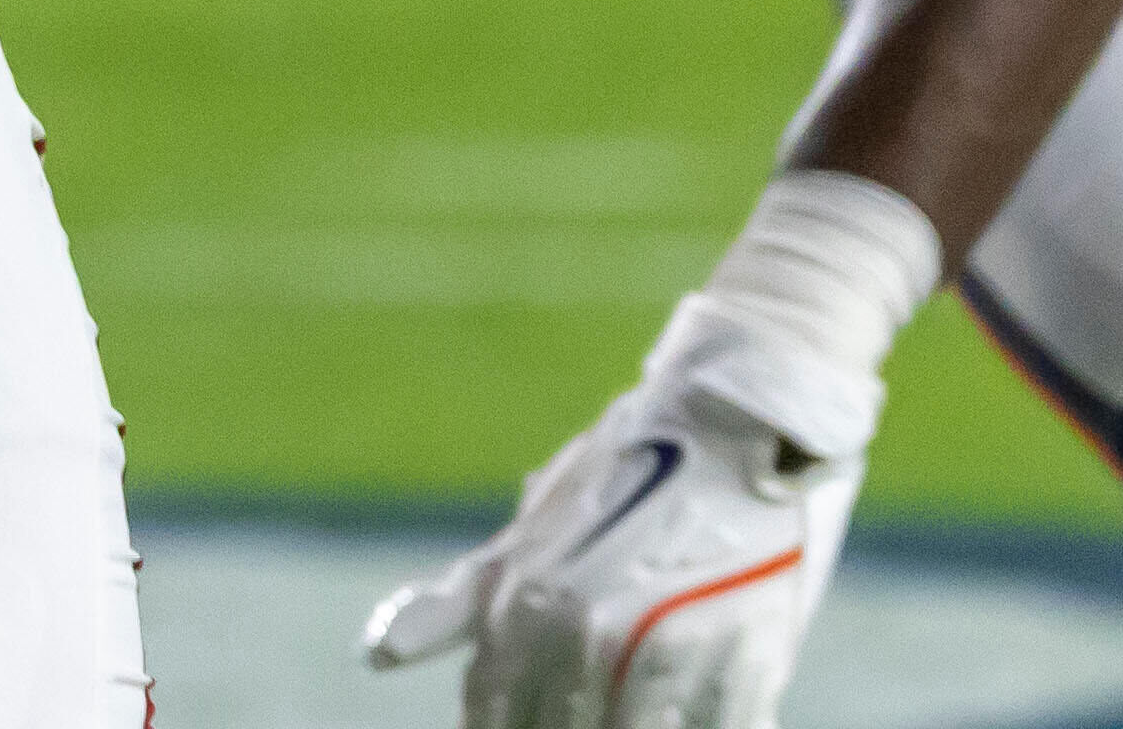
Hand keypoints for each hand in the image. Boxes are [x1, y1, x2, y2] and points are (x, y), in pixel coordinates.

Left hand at [367, 304, 874, 728]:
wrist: (735, 425)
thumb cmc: (622, 478)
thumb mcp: (529, 535)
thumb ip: (455, 605)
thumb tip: (374, 655)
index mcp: (527, 603)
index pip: (494, 710)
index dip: (495, 727)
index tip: (505, 723)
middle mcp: (590, 633)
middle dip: (564, 722)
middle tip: (581, 704)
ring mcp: (670, 649)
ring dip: (630, 724)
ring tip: (632, 701)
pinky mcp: (749, 658)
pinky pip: (721, 728)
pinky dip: (702, 724)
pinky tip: (686, 710)